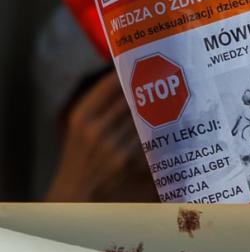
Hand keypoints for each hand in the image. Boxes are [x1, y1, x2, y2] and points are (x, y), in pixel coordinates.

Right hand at [45, 70, 156, 200]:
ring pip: (142, 117)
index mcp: (81, 117)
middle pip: (129, 100)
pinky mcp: (127, 159)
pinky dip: (156, 127)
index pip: (107, 87)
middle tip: (162, 76)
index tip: (139, 65)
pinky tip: (167, 119)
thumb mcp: (79, 124)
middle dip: (146, 88)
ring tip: (170, 94)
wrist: (76, 187)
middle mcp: (95, 129)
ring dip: (157, 106)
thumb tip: (123, 77)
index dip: (125, 74)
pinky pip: (146, 137)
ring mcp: (112, 145)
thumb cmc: (79, 149)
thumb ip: (98, 103)